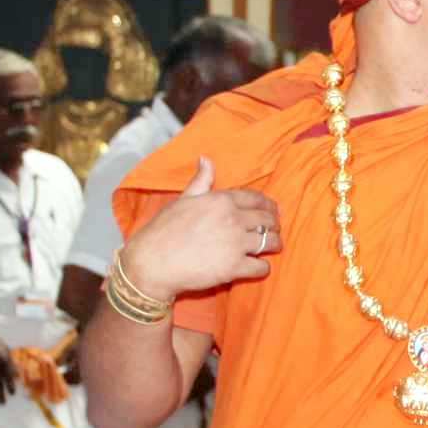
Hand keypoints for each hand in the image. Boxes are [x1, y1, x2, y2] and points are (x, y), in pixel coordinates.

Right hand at [119, 155, 282, 301]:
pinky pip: (262, 267)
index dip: (267, 205)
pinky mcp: (235, 268)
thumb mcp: (183, 199)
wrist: (152, 262)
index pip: (256, 198)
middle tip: (274, 230)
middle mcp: (234, 219)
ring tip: (272, 248)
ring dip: (274, 244)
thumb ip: (201, 181)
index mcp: (221, 200)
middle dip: (274, 225)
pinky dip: (263, 268)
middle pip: (268, 220)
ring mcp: (236, 244)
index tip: (271, 210)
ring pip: (271, 242)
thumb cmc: (163, 229)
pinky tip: (257, 267)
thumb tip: (206, 159)